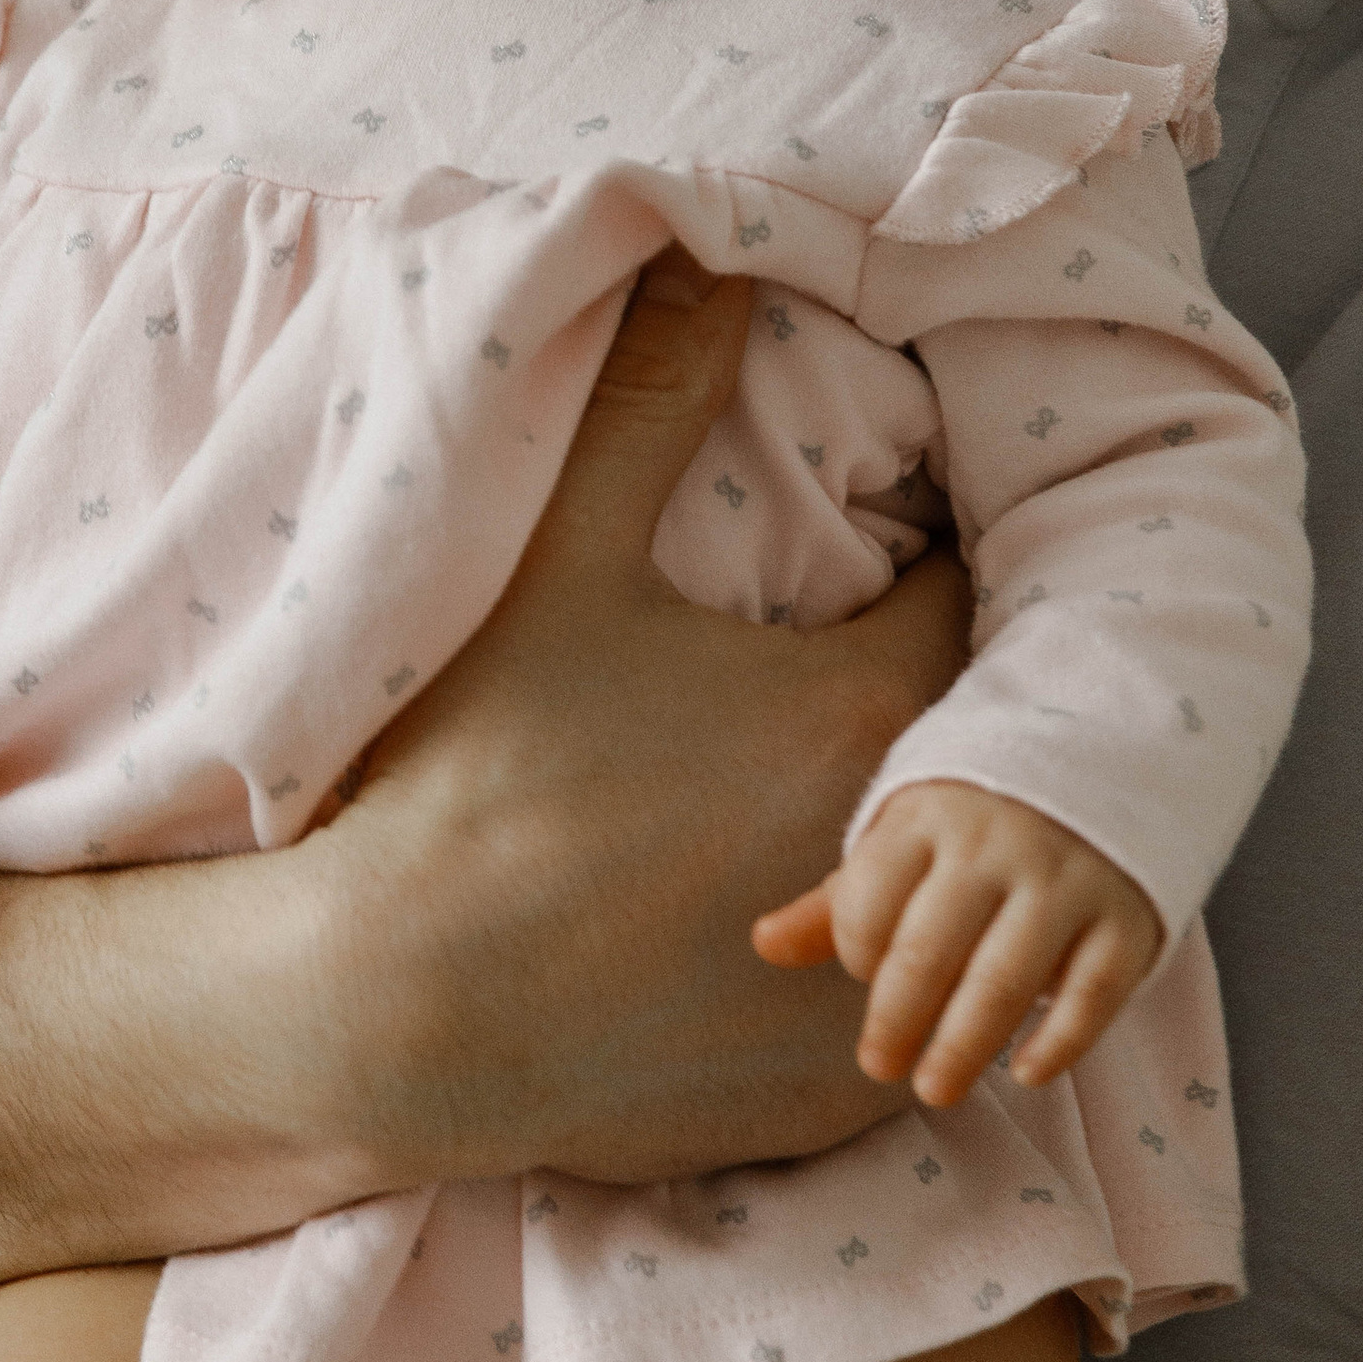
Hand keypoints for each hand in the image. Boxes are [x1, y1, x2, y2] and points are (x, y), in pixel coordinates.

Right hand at [295, 251, 979, 1184]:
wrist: (386, 1016)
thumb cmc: (470, 779)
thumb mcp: (553, 565)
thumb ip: (646, 403)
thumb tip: (701, 258)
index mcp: (863, 712)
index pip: (976, 603)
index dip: (933, 566)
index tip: (884, 556)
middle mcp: (904, 859)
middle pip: (975, 754)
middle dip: (931, 711)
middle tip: (832, 683)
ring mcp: (874, 1000)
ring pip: (938, 898)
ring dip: (895, 849)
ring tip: (795, 816)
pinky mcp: (824, 1103)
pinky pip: (882, 1020)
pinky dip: (844, 980)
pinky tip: (751, 942)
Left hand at [752, 780, 1160, 1103]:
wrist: (1106, 763)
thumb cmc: (979, 823)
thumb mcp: (907, 841)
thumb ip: (841, 900)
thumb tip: (762, 945)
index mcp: (929, 818)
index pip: (870, 901)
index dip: (858, 953)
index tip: (865, 978)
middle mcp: (999, 844)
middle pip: (930, 949)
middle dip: (896, 1019)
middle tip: (879, 1067)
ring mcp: (1068, 879)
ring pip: (1006, 978)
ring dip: (964, 1045)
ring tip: (934, 1089)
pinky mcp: (1126, 917)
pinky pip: (1093, 992)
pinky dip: (1060, 1040)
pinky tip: (1025, 1073)